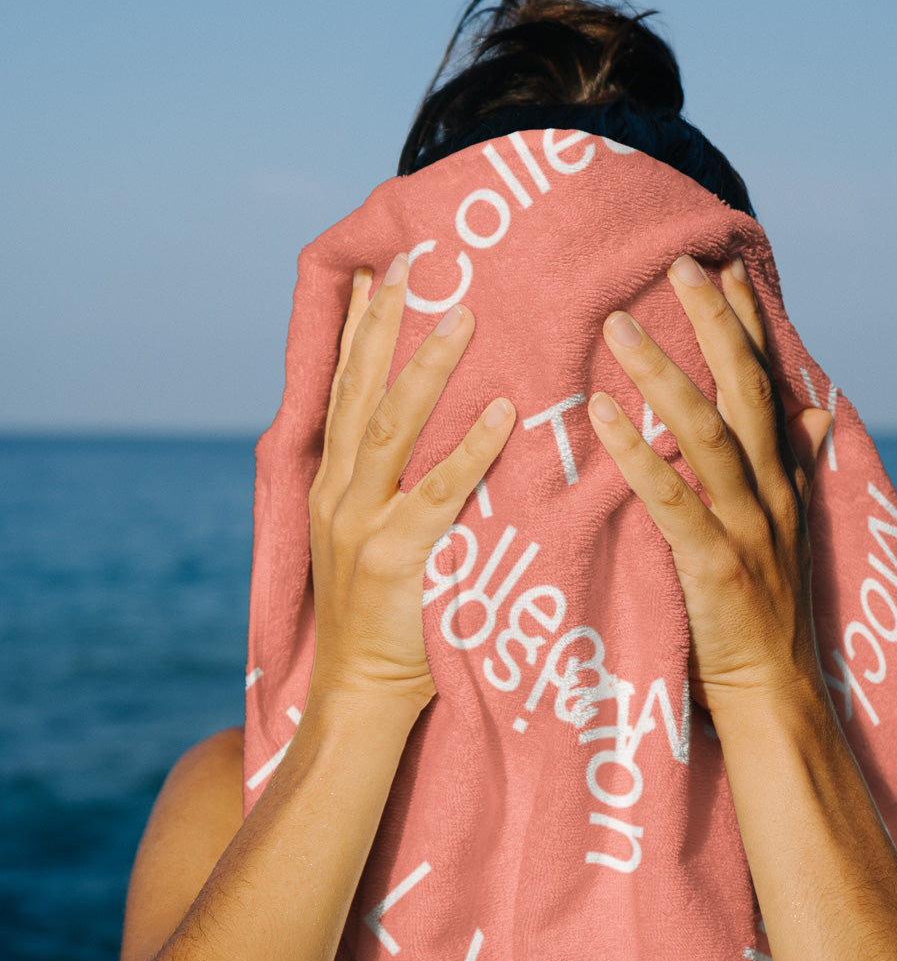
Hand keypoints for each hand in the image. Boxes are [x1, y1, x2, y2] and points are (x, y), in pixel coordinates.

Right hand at [307, 253, 515, 720]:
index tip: (377, 274)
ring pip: (392, 426)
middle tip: (416, 262)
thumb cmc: (386, 621)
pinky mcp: (394, 559)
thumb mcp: (372, 542)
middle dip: (384, 322)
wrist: (361, 698)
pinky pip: (437, 493)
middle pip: (360, 389)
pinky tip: (499, 412)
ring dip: (427, 366)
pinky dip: (469, 450)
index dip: (358, 332)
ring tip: (463, 315)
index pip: (344, 390)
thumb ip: (394, 490)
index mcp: (334, 484)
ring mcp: (359, 524)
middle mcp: (338, 492)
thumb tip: (436, 437)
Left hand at [586, 254, 831, 721]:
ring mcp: (750, 528)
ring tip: (617, 326)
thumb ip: (794, 465)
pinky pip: (673, 499)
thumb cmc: (766, 615)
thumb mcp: (788, 532)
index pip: (769, 386)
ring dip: (664, 375)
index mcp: (785, 481)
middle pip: (746, 391)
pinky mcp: (717, 566)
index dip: (750, 327)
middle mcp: (774, 493)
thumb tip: (812, 409)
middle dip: (716, 324)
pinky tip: (602, 416)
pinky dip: (638, 454)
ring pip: (709, 433)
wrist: (774, 698)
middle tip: (681, 265)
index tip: (727, 269)